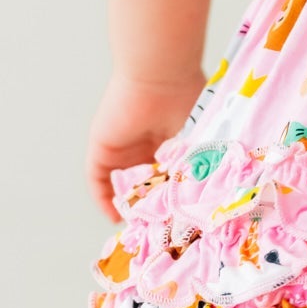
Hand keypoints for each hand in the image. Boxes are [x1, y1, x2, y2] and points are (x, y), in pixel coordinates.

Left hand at [84, 68, 206, 220]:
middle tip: (159, 231)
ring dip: (129, 206)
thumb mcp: (200, 138)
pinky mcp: (102, 147)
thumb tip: (208, 198)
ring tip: (139, 229)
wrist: (160, 75)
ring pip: (123, 184)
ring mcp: (123, 146)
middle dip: (151, 207)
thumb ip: (201, 165)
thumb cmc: (187, 98)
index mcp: (170, 139)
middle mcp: (145, 144)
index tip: (178, 220)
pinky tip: (115, 217)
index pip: (168, 175)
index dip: (172, 197)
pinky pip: (98, 180)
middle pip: (145, 183)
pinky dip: (104, 199)